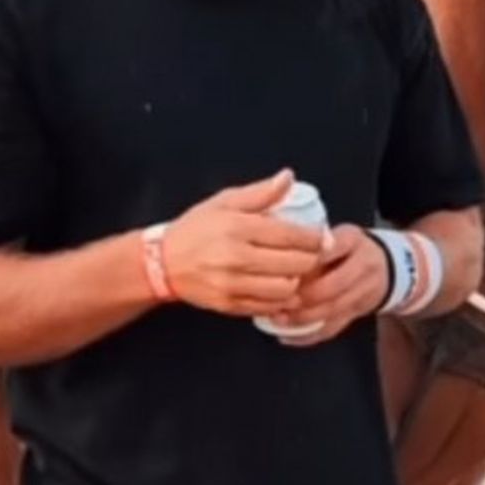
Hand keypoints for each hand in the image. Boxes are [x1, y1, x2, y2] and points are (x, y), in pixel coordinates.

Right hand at [160, 169, 325, 316]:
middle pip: (293, 264)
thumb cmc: (197, 227)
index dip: (314, 237)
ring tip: (297, 271)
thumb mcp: (225, 201)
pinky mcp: (229, 305)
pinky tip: (282, 287)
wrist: (162, 262)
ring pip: (284, 289)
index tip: (322, 236)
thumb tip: (288, 178)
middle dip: (311, 259)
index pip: (290, 235)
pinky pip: (267, 307)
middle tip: (314, 254)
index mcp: (238, 228)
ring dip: (297, 280)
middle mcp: (236, 258)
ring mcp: (232, 285)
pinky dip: (281, 299)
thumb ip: (260, 192)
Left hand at [269, 224, 389, 346]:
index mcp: (353, 239)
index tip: (285, 267)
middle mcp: (362, 265)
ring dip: (302, 317)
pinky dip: (308, 336)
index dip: (309, 261)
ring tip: (278, 318)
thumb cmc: (350, 248)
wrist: (386, 266)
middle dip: (304, 296)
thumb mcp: (337, 234)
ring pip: (332, 310)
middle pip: (333, 286)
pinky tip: (287, 336)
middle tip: (279, 299)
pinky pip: (333, 328)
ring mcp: (363, 291)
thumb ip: (314, 244)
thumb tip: (279, 256)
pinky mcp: (357, 312)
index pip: (332, 248)